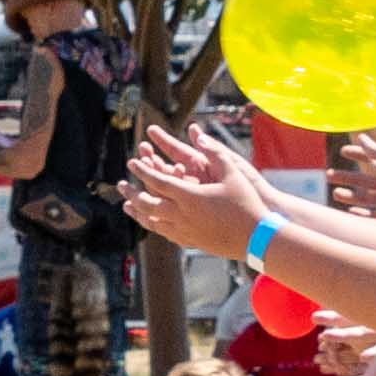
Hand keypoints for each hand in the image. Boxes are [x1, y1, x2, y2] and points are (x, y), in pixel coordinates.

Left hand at [119, 121, 271, 259]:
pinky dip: (152, 225)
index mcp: (189, 195)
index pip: (157, 180)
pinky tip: (149, 222)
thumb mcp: (233, 172)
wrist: (256, 238)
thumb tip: (197, 134)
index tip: (131, 162)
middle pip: (147, 202)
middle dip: (131, 192)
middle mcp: (181, 214)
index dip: (142, 170)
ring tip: (127, 205)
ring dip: (137, 211)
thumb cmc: (246, 203)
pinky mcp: (189, 242)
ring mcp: (184, 230)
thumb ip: (213, 151)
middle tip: (120, 185)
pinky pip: (163, 233)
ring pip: (152, 221)